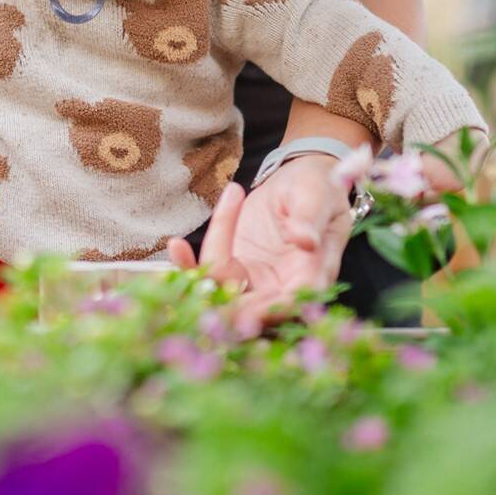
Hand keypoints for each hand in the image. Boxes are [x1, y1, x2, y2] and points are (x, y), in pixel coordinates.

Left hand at [167, 154, 351, 335]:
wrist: (300, 181)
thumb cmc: (319, 187)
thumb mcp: (318, 196)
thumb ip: (311, 219)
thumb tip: (306, 241)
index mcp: (312, 277)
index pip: (291, 304)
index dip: (267, 313)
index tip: (244, 312)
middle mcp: (281, 289)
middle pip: (248, 311)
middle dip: (220, 306)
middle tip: (198, 285)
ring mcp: (254, 282)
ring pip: (221, 296)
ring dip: (196, 281)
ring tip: (179, 248)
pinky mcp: (232, 268)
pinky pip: (206, 275)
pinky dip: (188, 265)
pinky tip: (176, 246)